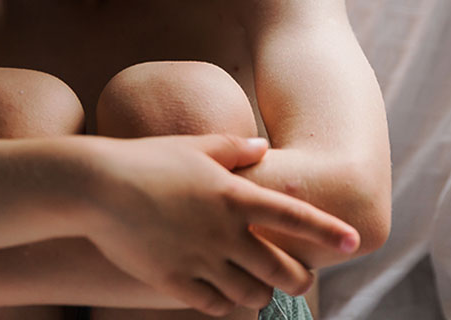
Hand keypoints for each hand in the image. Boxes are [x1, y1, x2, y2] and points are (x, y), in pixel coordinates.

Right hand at [88, 134, 358, 316]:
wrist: (98, 186)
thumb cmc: (147, 158)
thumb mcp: (193, 145)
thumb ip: (233, 147)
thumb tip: (263, 147)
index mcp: (232, 194)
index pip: (292, 215)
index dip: (325, 229)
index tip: (352, 240)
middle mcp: (223, 231)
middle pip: (279, 268)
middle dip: (296, 277)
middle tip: (297, 277)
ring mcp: (200, 259)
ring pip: (250, 294)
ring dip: (260, 294)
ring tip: (258, 287)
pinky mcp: (174, 281)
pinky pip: (213, 305)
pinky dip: (225, 303)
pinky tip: (222, 294)